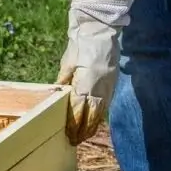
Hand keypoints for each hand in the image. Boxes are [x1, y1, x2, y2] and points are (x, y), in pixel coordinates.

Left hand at [56, 14, 119, 144]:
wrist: (100, 29)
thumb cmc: (81, 44)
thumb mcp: (68, 63)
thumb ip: (63, 81)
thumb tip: (57, 93)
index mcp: (85, 83)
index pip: (78, 111)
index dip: (73, 125)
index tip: (69, 134)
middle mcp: (98, 88)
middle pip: (91, 116)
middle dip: (83, 130)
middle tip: (75, 140)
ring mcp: (108, 86)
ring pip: (100, 112)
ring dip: (92, 125)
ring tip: (85, 135)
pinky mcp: (113, 83)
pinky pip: (106, 104)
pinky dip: (100, 114)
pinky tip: (95, 121)